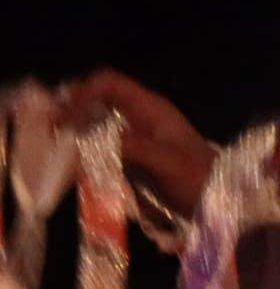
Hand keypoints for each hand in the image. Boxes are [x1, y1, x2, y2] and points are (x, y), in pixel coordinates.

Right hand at [60, 71, 219, 216]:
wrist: (224, 205)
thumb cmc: (201, 179)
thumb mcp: (165, 161)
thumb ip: (127, 147)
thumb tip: (85, 141)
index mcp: (150, 108)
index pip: (108, 83)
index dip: (82, 94)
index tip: (63, 119)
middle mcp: (141, 117)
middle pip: (97, 100)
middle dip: (71, 112)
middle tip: (47, 133)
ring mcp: (136, 137)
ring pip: (96, 123)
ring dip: (74, 132)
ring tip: (52, 150)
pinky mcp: (133, 158)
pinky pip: (102, 147)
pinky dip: (84, 152)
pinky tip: (71, 166)